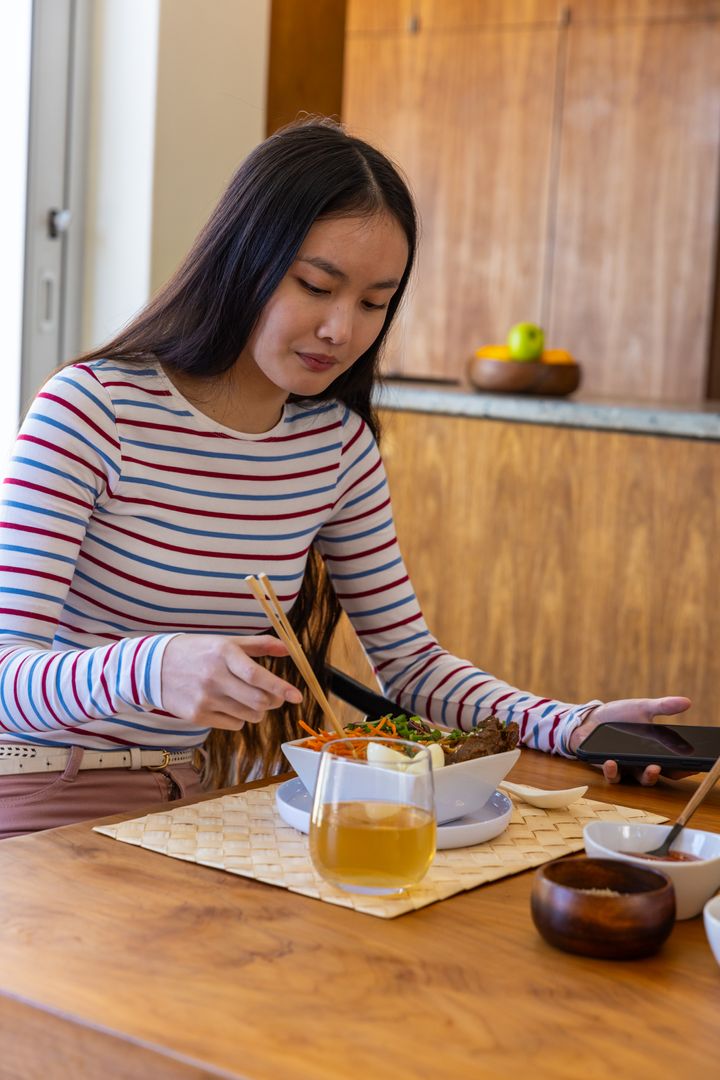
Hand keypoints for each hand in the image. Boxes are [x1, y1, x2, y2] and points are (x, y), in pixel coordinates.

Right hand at [160, 634, 302, 729]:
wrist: (153, 667)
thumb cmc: (197, 651)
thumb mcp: (225, 642)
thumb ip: (258, 645)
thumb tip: (289, 648)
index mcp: (223, 653)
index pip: (256, 675)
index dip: (280, 687)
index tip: (297, 696)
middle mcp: (214, 677)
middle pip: (258, 701)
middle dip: (273, 702)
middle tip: (274, 697)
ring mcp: (204, 699)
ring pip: (249, 716)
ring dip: (258, 711)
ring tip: (250, 699)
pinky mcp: (197, 716)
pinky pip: (233, 724)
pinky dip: (240, 718)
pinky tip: (230, 705)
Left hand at [569, 695, 691, 785]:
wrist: (590, 718)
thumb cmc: (618, 715)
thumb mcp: (641, 709)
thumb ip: (662, 707)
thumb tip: (686, 702)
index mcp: (653, 752)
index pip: (672, 765)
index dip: (682, 768)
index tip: (690, 766)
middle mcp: (641, 764)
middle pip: (657, 776)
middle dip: (662, 773)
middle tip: (662, 766)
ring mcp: (625, 768)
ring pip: (637, 780)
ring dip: (645, 776)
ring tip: (650, 768)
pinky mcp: (607, 768)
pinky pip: (613, 776)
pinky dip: (613, 771)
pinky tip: (612, 762)